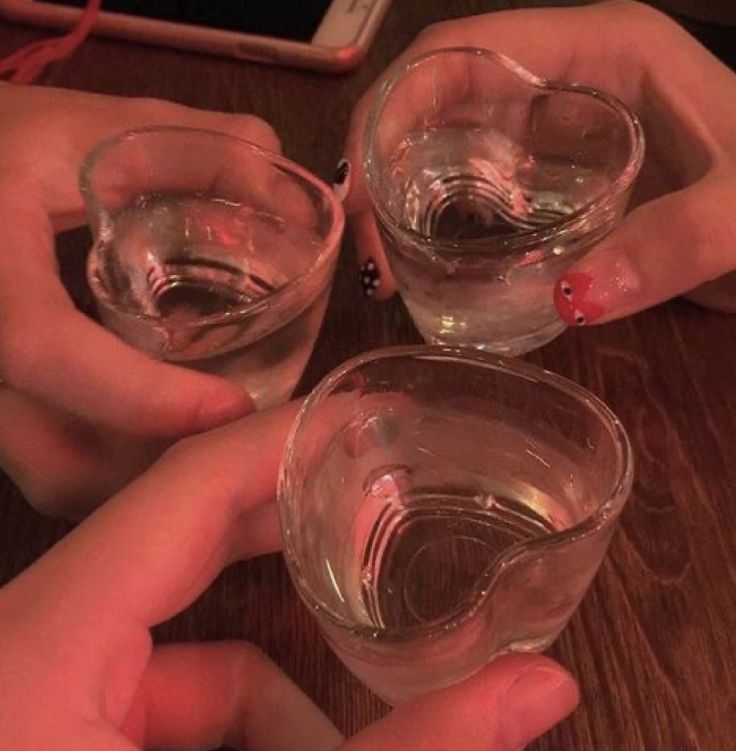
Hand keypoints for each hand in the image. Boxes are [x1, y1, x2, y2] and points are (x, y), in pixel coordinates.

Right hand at [0, 84, 278, 516]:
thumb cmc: (2, 142)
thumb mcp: (90, 126)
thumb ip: (196, 147)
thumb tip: (294, 186)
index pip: (39, 347)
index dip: (136, 393)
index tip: (232, 406)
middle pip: (46, 450)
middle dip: (155, 462)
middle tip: (246, 439)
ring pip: (48, 474)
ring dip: (142, 477)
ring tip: (221, 445)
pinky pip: (48, 466)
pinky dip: (119, 469)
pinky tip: (172, 442)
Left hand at [0, 402, 577, 750]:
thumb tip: (542, 689)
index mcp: (43, 641)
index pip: (187, 482)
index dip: (290, 438)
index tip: (378, 418)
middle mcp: (29, 641)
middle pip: (187, 535)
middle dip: (301, 531)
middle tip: (395, 508)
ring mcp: (34, 687)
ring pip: (188, 644)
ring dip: (286, 691)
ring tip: (364, 727)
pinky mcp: (50, 726)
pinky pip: (164, 701)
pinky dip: (242, 727)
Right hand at [343, 0, 735, 321]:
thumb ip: (674, 245)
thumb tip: (566, 299)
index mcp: (600, 52)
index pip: (463, 51)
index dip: (394, 103)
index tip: (361, 182)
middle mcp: (566, 80)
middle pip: (443, 96)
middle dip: (385, 155)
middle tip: (363, 236)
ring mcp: (560, 130)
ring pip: (456, 141)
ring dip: (407, 189)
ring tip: (382, 256)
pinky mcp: (562, 179)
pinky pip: (483, 185)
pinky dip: (445, 215)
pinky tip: (428, 258)